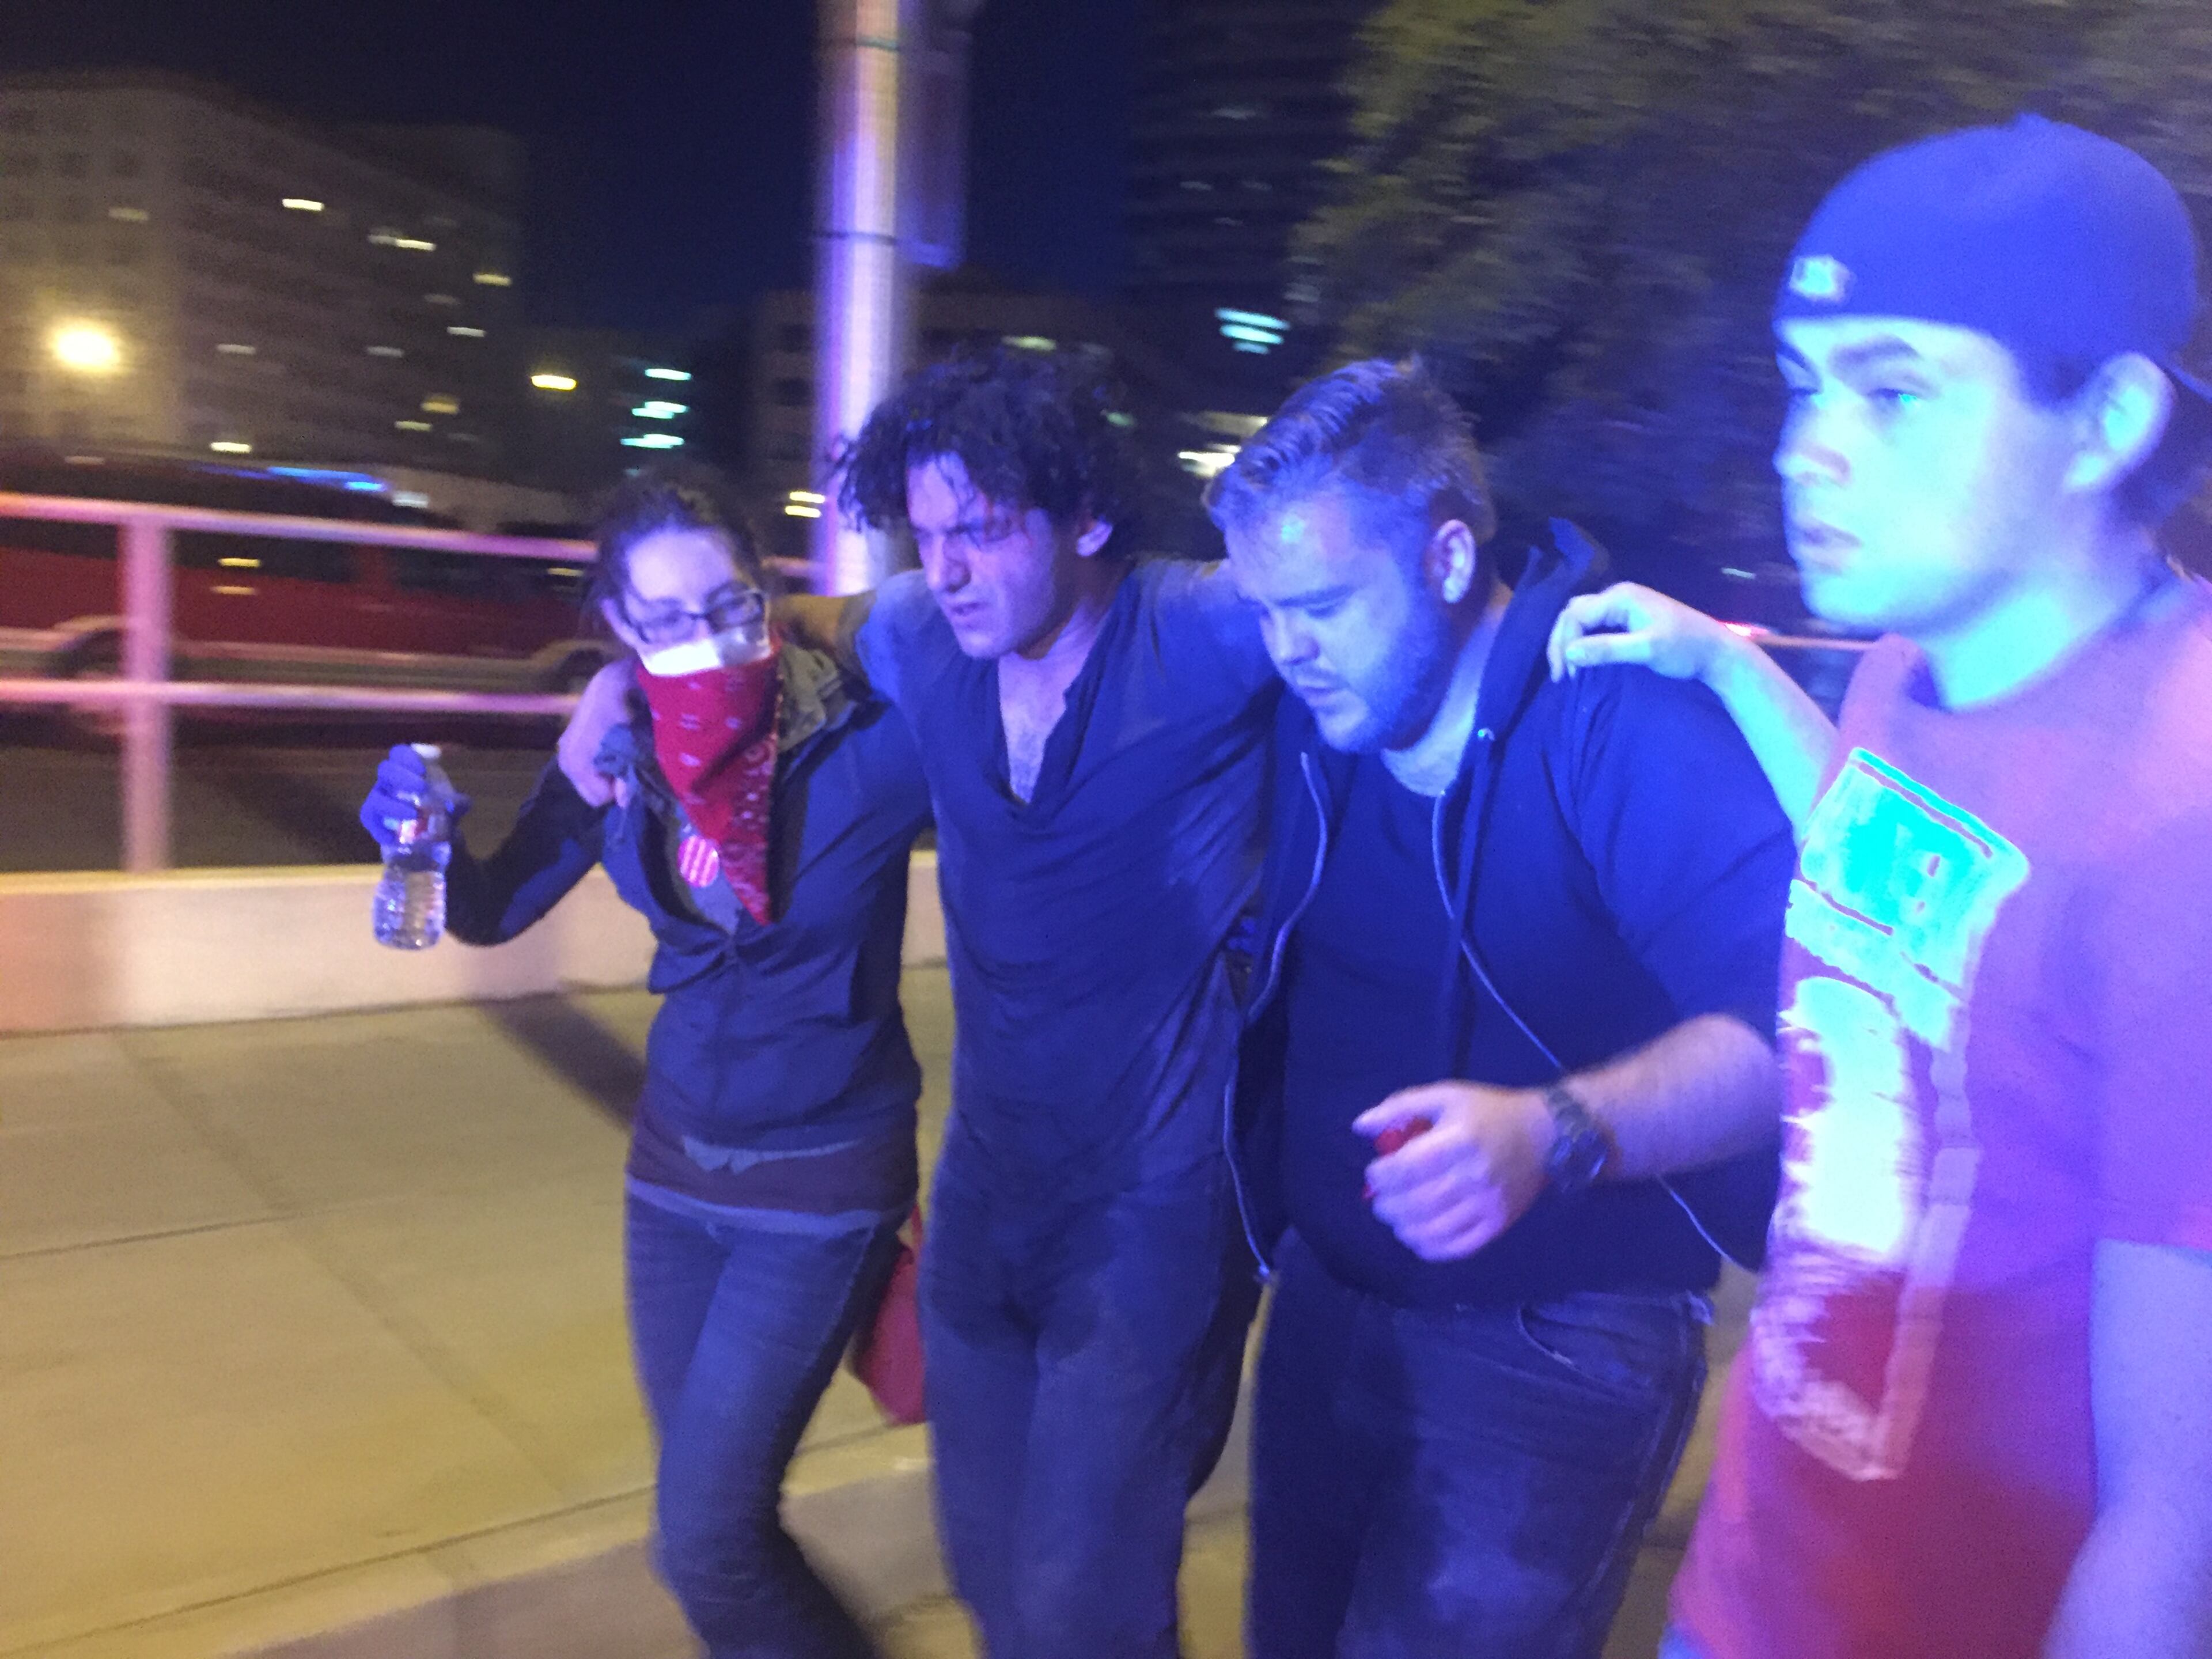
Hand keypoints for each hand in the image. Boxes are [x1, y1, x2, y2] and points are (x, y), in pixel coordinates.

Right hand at [358, 745, 470, 850]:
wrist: (427, 837)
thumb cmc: (437, 810)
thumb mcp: (452, 806)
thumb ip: (458, 802)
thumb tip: (460, 803)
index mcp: (407, 769)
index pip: (400, 753)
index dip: (408, 756)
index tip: (424, 768)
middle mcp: (389, 781)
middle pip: (386, 769)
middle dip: (403, 776)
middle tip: (422, 787)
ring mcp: (378, 799)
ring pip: (376, 797)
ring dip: (394, 806)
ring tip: (414, 814)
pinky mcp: (372, 819)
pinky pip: (369, 821)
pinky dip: (381, 830)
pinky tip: (395, 838)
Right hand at [558, 658, 639, 807]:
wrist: (616, 678)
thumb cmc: (628, 712)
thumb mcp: (635, 747)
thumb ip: (629, 777)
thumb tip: (623, 801)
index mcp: (577, 764)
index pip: (600, 798)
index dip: (621, 789)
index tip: (635, 771)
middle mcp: (566, 760)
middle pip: (592, 791)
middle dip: (613, 783)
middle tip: (632, 762)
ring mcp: (564, 749)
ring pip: (589, 778)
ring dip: (608, 771)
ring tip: (625, 750)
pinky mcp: (568, 739)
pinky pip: (587, 764)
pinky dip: (601, 759)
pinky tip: (614, 742)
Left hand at [1356, 1082, 1554, 1261]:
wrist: (1544, 1136)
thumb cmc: (1488, 1112)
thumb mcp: (1445, 1096)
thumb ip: (1399, 1108)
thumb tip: (1359, 1127)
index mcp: (1458, 1141)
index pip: (1406, 1169)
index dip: (1380, 1176)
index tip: (1374, 1174)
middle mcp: (1473, 1176)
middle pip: (1414, 1204)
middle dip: (1386, 1205)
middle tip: (1381, 1199)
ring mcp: (1486, 1206)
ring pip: (1431, 1231)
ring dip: (1402, 1228)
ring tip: (1397, 1217)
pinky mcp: (1496, 1226)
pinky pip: (1455, 1248)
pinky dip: (1428, 1248)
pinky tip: (1418, 1235)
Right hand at [1546, 582, 1739, 684]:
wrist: (1716, 652)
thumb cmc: (1685, 648)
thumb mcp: (1647, 649)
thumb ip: (1607, 650)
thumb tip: (1569, 654)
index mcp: (1620, 597)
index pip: (1575, 614)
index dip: (1564, 643)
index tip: (1567, 676)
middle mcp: (1617, 596)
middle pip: (1573, 613)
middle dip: (1561, 643)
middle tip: (1561, 676)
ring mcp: (1622, 606)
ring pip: (1581, 619)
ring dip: (1570, 642)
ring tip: (1568, 670)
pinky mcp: (1628, 619)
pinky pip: (1594, 626)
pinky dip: (1583, 642)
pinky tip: (1582, 660)